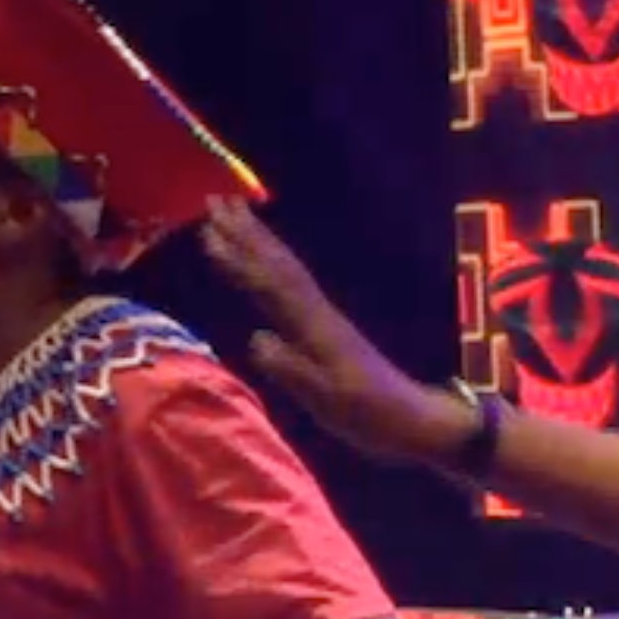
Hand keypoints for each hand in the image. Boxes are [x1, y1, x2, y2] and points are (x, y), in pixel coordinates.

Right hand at [200, 197, 462, 462]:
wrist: (409, 419)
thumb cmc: (367, 414)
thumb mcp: (326, 399)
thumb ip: (291, 370)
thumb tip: (256, 338)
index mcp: (314, 326)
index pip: (270, 284)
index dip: (240, 259)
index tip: (209, 232)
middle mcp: (318, 312)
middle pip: (278, 263)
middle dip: (245, 232)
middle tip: (214, 200)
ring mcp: (324, 317)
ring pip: (286, 268)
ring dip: (258, 240)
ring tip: (234, 213)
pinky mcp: (327, 327)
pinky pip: (293, 284)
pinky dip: (274, 264)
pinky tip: (264, 260)